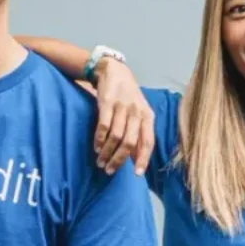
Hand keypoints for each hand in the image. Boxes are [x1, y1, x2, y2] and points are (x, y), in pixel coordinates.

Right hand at [91, 58, 154, 175]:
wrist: (114, 70)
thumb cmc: (128, 97)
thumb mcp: (139, 113)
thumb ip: (139, 134)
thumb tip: (137, 159)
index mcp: (148, 116)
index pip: (148, 141)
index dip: (143, 159)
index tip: (136, 174)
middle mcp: (137, 112)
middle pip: (130, 142)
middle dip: (118, 159)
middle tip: (109, 170)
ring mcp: (122, 107)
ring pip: (116, 136)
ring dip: (107, 152)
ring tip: (100, 161)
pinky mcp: (106, 102)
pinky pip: (103, 125)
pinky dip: (99, 139)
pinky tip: (96, 147)